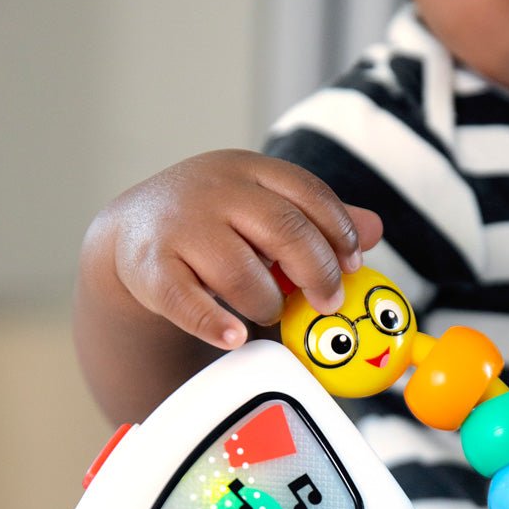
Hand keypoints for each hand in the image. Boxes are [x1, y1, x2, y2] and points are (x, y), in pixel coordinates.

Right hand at [92, 149, 383, 349]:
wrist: (133, 232)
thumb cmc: (217, 224)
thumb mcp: (263, 208)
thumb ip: (318, 219)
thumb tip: (376, 229)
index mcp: (250, 171)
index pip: (308, 192)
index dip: (338, 230)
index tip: (355, 266)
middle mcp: (214, 190)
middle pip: (282, 228)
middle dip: (317, 270)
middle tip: (330, 303)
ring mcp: (180, 226)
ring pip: (239, 271)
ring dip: (267, 303)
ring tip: (270, 313)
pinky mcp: (150, 267)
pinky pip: (187, 301)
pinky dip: (214, 322)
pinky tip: (235, 338)